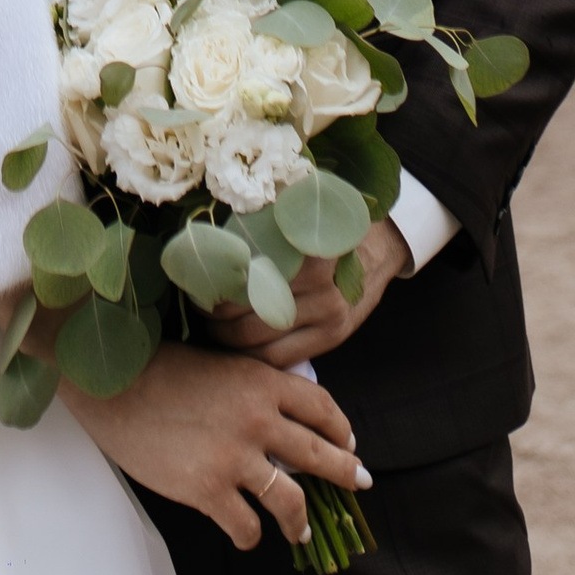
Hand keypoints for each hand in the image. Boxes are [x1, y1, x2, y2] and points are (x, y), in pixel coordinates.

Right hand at [60, 343, 367, 551]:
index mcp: (262, 382)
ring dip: (302, 521)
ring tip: (302, 531)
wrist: (113, 385)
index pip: (322, 407)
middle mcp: (257, 419)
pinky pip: (246, 527)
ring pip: (292, 502)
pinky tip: (247, 534)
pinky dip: (250, 536)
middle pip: (321, 454)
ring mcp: (234, 458)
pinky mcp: (208, 490)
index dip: (341, 428)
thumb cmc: (160, 369)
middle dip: (346, 472)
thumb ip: (254, 390)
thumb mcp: (220, 364)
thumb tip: (284, 420)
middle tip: (359, 483)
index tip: (349, 441)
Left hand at [207, 215, 409, 370]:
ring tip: (215, 328)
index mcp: (302, 248)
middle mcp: (318, 284)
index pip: (244, 278)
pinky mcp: (335, 336)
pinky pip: (282, 359)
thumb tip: (208, 242)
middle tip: (200, 308)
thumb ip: (261, 228)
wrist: (378, 245)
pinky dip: (255, 356)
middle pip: (248, 314)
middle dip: (215, 317)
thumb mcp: (296, 215)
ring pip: (262, 342)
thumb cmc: (325, 227)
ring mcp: (329, 313)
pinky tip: (241, 345)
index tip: (196, 284)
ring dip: (230, 340)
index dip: (213, 287)